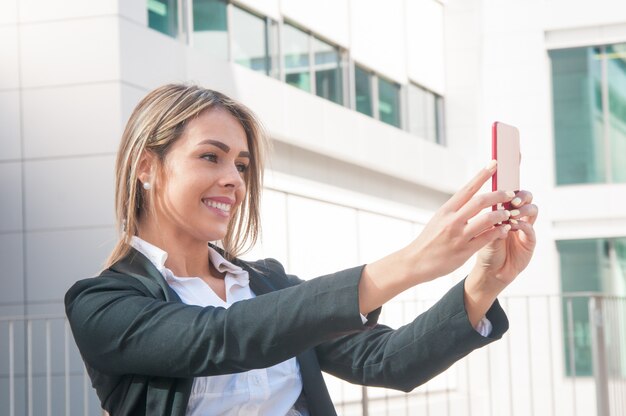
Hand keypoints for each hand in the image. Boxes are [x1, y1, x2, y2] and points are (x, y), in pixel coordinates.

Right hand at [402, 160, 516, 283]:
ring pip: (487, 219)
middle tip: (510, 193)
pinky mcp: (464, 251)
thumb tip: (472, 200)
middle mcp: (452, 220)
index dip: (482, 175)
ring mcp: (459, 236)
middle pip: (480, 201)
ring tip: (508, 214)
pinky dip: (499, 232)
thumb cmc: (429, 240)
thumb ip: (455, 211)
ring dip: (501, 215)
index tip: (494, 163)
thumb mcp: (438, 220)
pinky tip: (505, 230)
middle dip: (499, 195)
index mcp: (446, 210)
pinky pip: (487, 238)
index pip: (467, 188)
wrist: (415, 262)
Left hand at [472, 190, 537, 285]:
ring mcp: (524, 227)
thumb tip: (496, 208)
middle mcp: (516, 216)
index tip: (507, 181)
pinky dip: (522, 225)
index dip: (510, 186)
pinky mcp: (529, 241)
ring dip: (523, 209)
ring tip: (512, 214)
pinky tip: (513, 227)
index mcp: (503, 211)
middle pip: (526, 197)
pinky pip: (530, 228)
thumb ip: (490, 220)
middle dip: (521, 195)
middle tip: (512, 201)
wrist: (491, 271)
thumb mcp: (483, 232)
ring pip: (532, 209)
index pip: (510, 193)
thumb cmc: (485, 249)